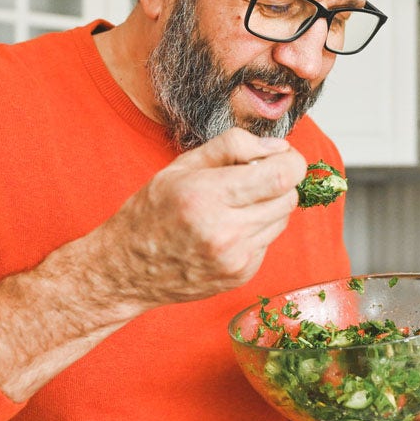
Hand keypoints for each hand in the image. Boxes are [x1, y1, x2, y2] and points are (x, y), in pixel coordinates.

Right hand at [106, 127, 305, 305]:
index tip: (280, 157)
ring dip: (269, 206)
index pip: (281, 177)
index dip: (291, 161)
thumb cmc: (153, 211)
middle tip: (253, 177)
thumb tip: (277, 148)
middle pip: (288, 197)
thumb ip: (233, 146)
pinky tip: (228, 228)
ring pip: (282, 219)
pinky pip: (268, 241)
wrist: (129, 268)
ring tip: (235, 204)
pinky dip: (257, 229)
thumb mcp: (183, 164)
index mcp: (208, 195)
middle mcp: (225, 231)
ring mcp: (235, 258)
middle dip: (280, 181)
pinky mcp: (241, 275)